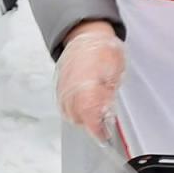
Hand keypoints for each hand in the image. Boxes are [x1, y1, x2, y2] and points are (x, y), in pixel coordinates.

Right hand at [56, 21, 125, 140]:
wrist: (87, 35)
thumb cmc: (104, 51)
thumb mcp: (115, 72)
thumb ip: (108, 95)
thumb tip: (106, 115)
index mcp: (88, 83)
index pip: (89, 113)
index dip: (96, 129)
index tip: (103, 137)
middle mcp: (71, 86)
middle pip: (78, 117)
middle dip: (91, 123)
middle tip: (104, 123)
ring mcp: (63, 86)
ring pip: (69, 113)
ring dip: (82, 117)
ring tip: (95, 112)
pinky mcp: (58, 86)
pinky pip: (63, 105)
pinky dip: (73, 110)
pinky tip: (84, 106)